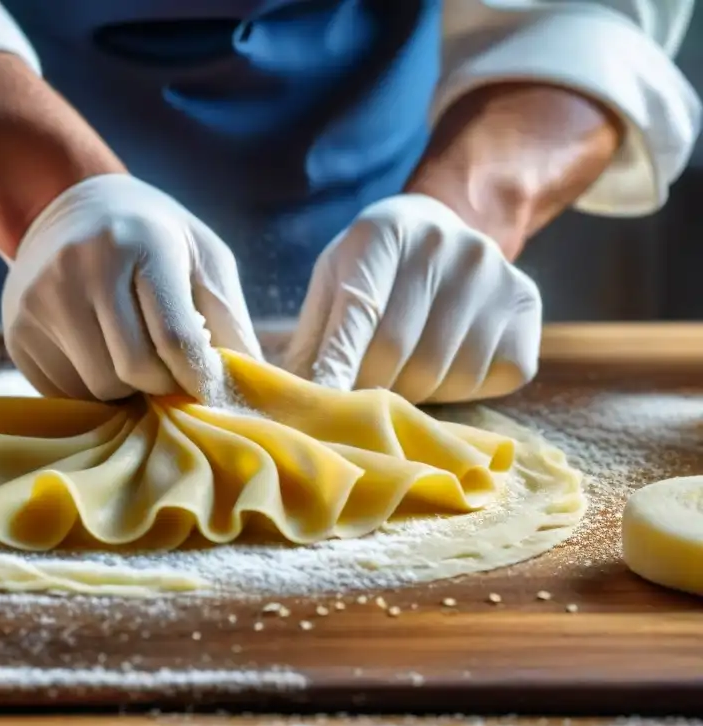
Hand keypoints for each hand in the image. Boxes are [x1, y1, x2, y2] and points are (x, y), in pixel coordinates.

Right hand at [1, 174, 261, 401]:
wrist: (68, 206)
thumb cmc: (153, 237)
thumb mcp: (204, 257)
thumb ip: (229, 320)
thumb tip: (252, 387)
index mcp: (141, 242)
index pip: (175, 337)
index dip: (200, 376)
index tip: (210, 387)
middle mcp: (82, 265)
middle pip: (134, 370)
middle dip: (163, 384)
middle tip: (173, 371)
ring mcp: (40, 298)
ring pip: (98, 387)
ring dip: (127, 389)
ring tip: (136, 356)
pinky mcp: (17, 329)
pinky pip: (64, 391)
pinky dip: (91, 389)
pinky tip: (100, 355)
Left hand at [283, 194, 541, 403]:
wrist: (444, 229)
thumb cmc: (375, 269)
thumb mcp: (334, 282)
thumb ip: (314, 338)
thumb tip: (293, 397)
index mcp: (382, 232)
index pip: (358, 311)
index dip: (339, 365)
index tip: (324, 402)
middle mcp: (443, 244)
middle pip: (397, 351)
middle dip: (370, 386)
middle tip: (361, 389)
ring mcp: (492, 271)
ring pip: (442, 372)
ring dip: (415, 393)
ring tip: (404, 371)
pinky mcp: (525, 301)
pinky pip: (490, 376)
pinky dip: (462, 390)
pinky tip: (448, 362)